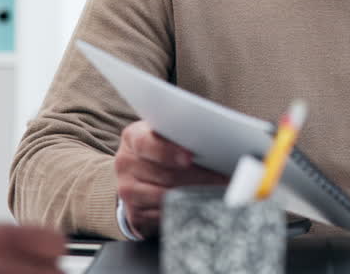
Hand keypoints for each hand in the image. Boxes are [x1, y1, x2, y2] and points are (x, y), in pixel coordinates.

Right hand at [114, 120, 227, 237]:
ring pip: (166, 196)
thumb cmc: (160, 148)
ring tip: (219, 190)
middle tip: (224, 178)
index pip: (148, 143)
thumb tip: (211, 138)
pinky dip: (185, 209)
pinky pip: (164, 214)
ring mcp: (127, 190)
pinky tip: (202, 204)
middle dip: (200, 177)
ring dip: (196, 194)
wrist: (137, 173)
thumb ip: (179, 134)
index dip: (170, 151)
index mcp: (133, 137)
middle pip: (165, 174)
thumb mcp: (163, 134)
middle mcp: (125, 163)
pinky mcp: (134, 213)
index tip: (190, 157)